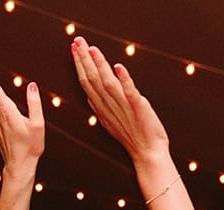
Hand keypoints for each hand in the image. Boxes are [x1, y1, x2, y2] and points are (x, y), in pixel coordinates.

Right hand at [71, 37, 168, 162]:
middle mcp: (110, 106)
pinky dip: (124, 79)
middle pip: (92, 80)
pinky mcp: (138, 107)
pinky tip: (118, 67)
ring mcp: (123, 107)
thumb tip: (88, 99)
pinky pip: (129, 92)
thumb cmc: (132, 138)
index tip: (74, 48)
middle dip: (84, 60)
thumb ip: (100, 109)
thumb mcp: (112, 123)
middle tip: (77, 41)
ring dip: (99, 65)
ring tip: (93, 49)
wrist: (148, 154)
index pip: (86, 83)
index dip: (80, 65)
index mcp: (102, 108)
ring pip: (107, 83)